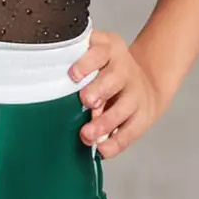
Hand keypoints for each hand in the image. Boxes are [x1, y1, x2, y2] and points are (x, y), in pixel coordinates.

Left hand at [68, 29, 167, 159]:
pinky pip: (132, 130)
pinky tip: (103, 149)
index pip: (99, 52)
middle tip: (86, 101)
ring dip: (105, 122)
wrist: (145, 83)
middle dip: (100, 90)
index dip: (86, 63)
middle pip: (115, 77)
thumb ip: (77, 68)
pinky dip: (117, 142)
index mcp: (109, 49)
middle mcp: (125, 68)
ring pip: (125, 106)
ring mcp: (136, 92)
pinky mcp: (144, 114)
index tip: (73, 76)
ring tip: (87, 135)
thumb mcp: (93, 56)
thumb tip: (53, 92)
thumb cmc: (105, 70)